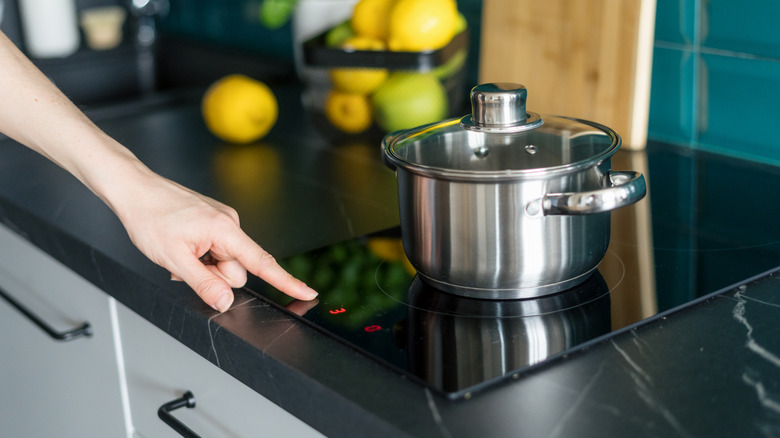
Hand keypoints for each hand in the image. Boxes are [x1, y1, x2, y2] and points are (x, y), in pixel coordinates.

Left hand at [114, 174, 316, 312]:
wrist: (134, 190)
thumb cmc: (150, 216)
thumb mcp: (174, 259)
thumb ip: (204, 284)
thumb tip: (226, 302)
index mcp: (225, 230)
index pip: (262, 263)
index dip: (286, 281)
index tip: (307, 293)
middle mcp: (229, 223)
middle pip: (237, 269)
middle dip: (214, 276)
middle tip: (185, 265)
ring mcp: (221, 221)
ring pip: (224, 262)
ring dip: (204, 266)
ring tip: (179, 253)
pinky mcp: (213, 221)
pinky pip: (215, 250)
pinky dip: (201, 256)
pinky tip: (182, 247)